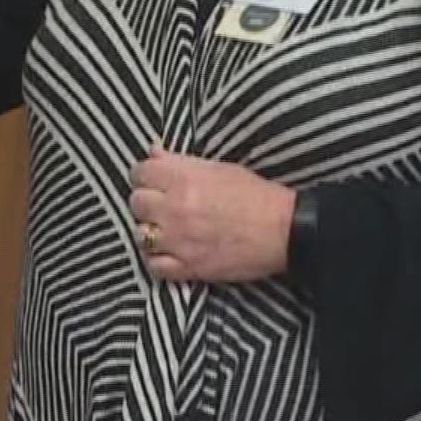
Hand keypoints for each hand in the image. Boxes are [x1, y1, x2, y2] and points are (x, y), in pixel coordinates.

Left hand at [129, 146, 293, 283]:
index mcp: (183, 179)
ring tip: (167, 229)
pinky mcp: (189, 267)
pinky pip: (154, 266)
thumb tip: (153, 152)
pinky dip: (157, 260)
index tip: (153, 180)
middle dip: (147, 202)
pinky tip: (169, 252)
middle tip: (163, 204)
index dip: (145, 175)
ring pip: (140, 235)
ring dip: (151, 230)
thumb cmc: (256, 196)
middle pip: (136, 203)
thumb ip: (181, 161)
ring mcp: (180, 240)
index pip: (140, 172)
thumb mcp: (219, 168)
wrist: (284, 230)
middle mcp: (175, 209)